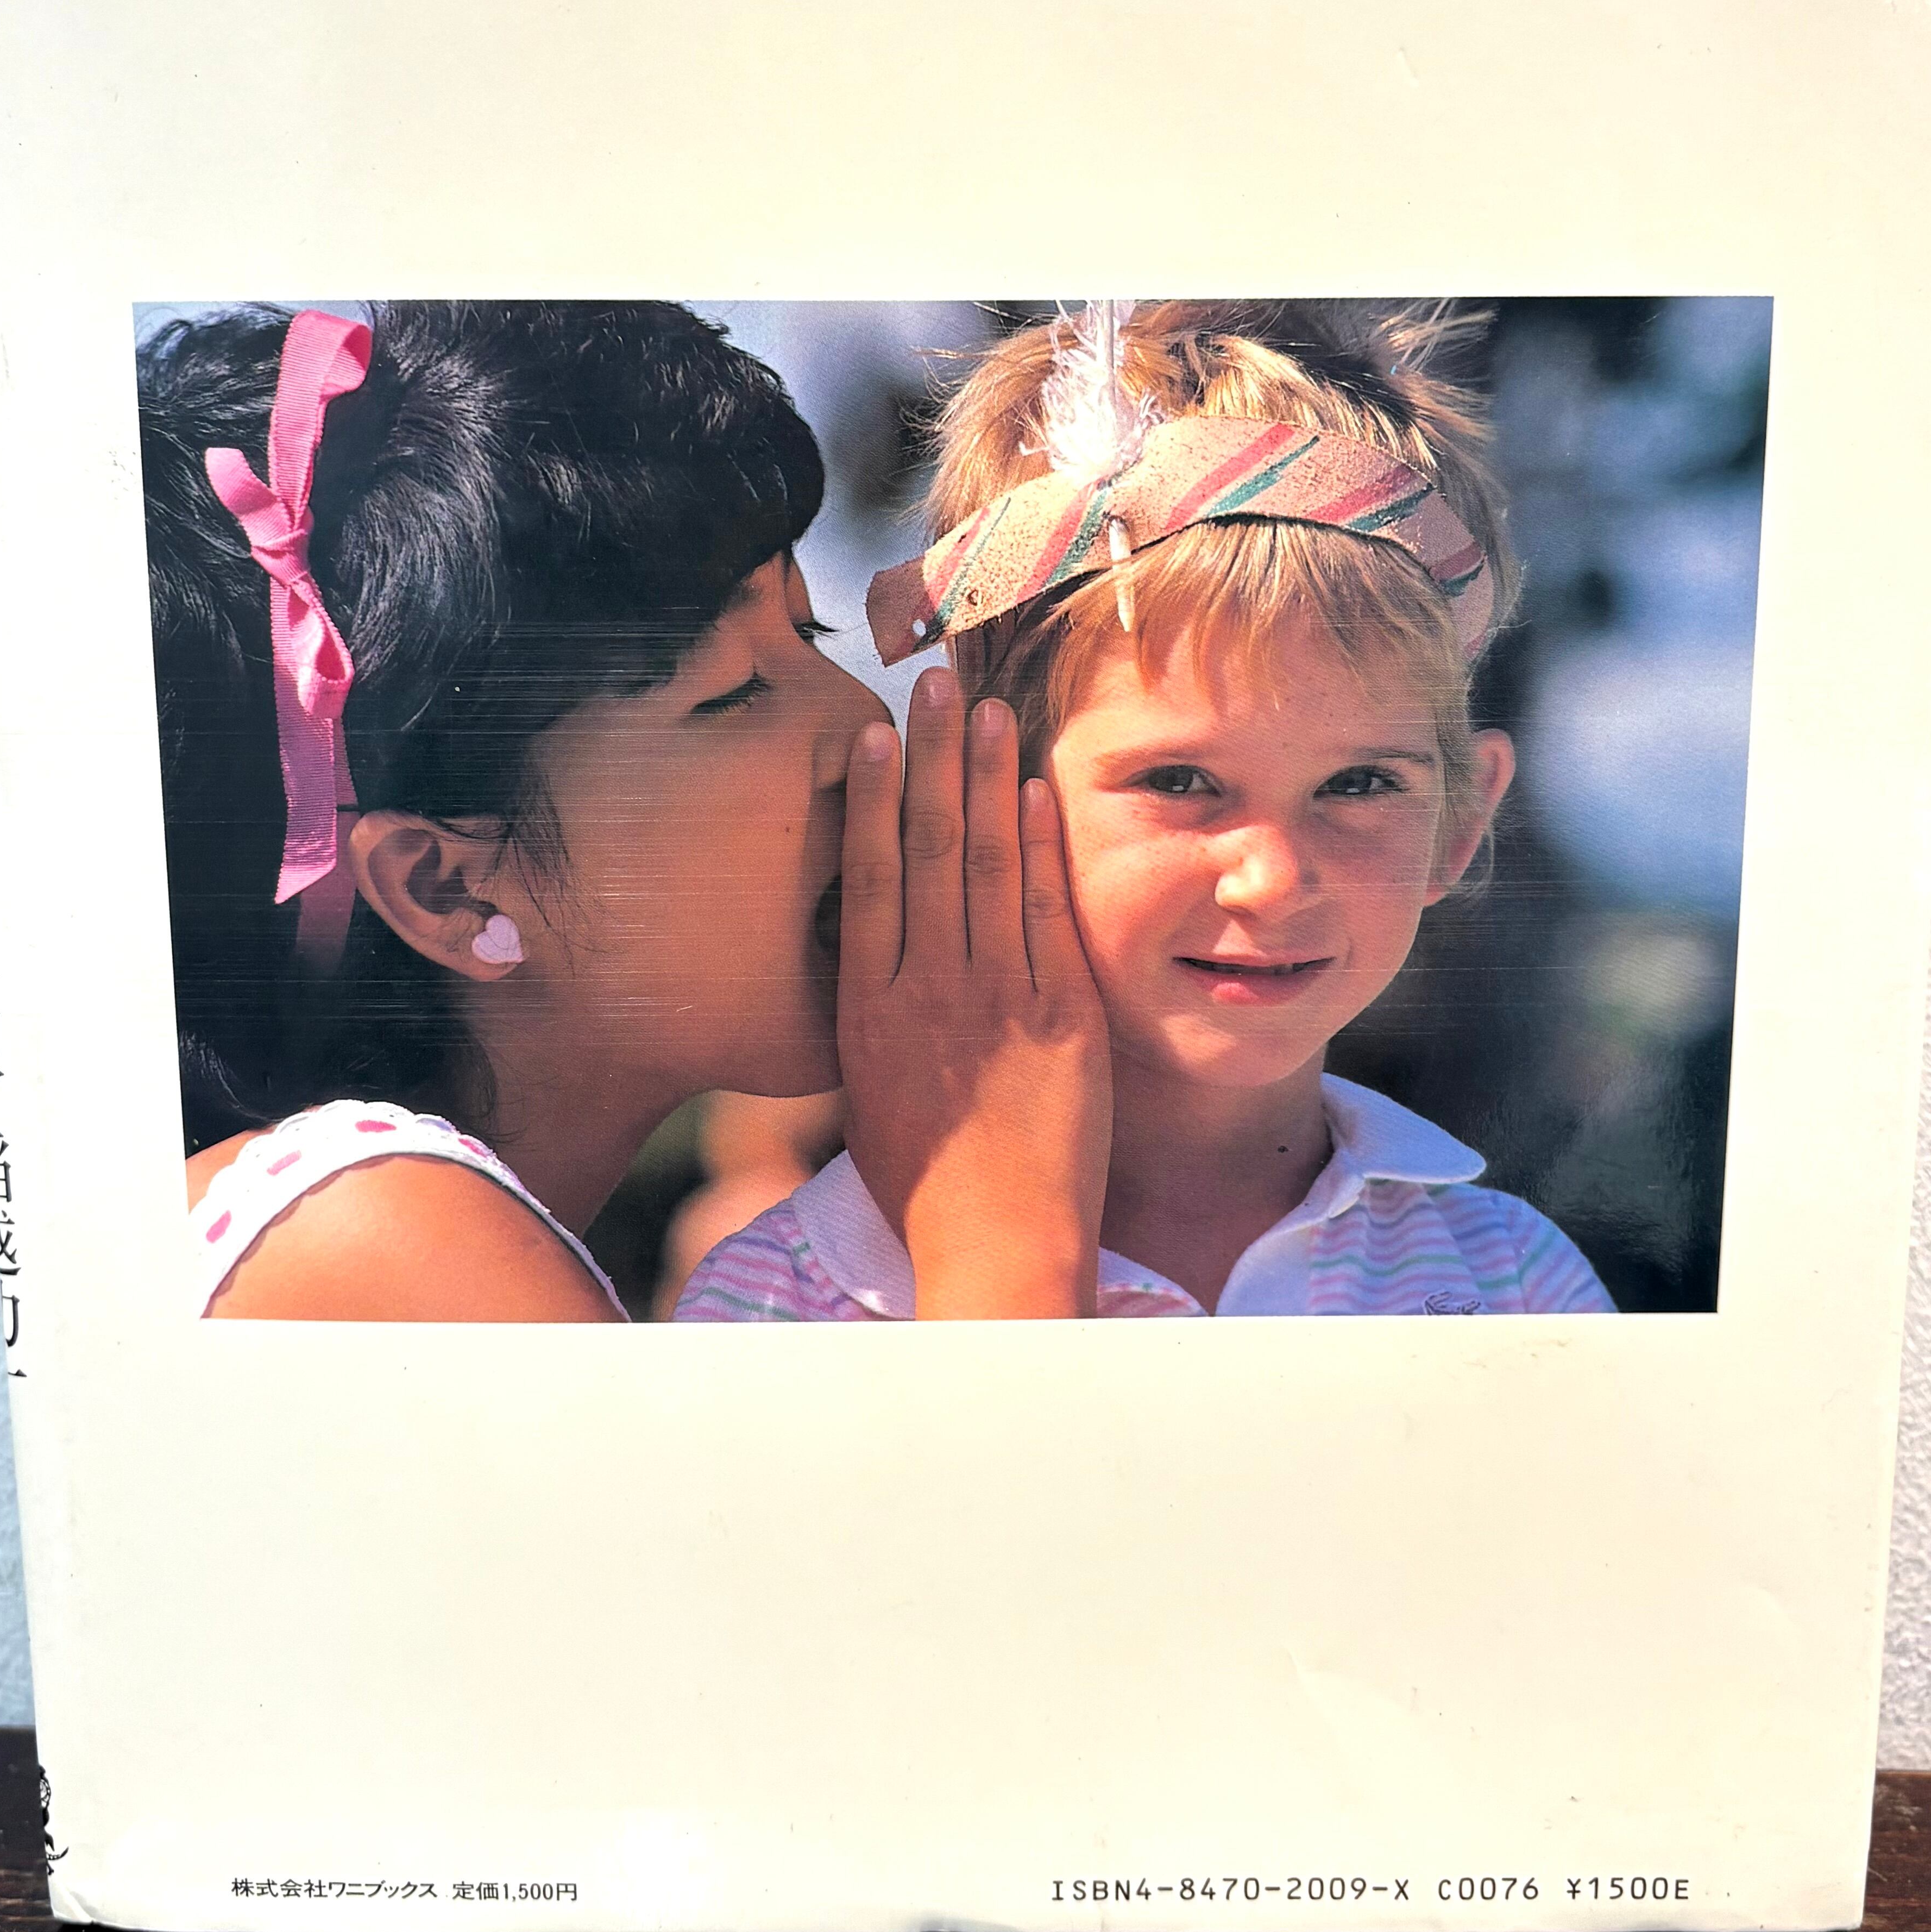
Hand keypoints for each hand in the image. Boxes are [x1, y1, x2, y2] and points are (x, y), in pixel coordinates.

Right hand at [838, 668, 1111, 1317]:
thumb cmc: (927, 1185)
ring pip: (987, 865)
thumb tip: (874, 957)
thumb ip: (875, 1018)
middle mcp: (927, 992)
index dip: (875, 799)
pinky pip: (1049, 914)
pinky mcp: (1061, 1017)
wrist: (999, 1248)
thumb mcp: (870, 1094)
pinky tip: (1036, 791)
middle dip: (930, 759)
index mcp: (869, 1012)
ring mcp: (997, 1000)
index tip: (876, 735)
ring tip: (985, 710)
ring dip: (985, 779)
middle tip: (932, 684)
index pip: (869, 878)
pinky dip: (1042, 847)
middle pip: (927, 850)